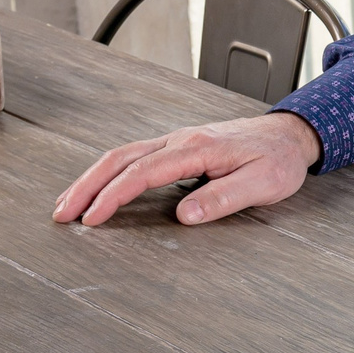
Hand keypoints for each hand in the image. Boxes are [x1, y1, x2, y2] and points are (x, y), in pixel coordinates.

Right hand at [52, 111, 322, 227]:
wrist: (291, 134)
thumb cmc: (279, 160)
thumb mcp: (263, 183)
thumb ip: (224, 198)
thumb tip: (184, 215)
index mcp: (198, 148)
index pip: (144, 173)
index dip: (114, 196)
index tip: (92, 218)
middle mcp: (181, 140)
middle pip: (121, 159)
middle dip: (87, 186)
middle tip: (62, 213)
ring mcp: (178, 141)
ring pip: (123, 155)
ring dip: (93, 178)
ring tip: (69, 204)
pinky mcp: (179, 147)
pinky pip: (135, 157)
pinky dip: (110, 173)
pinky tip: (100, 188)